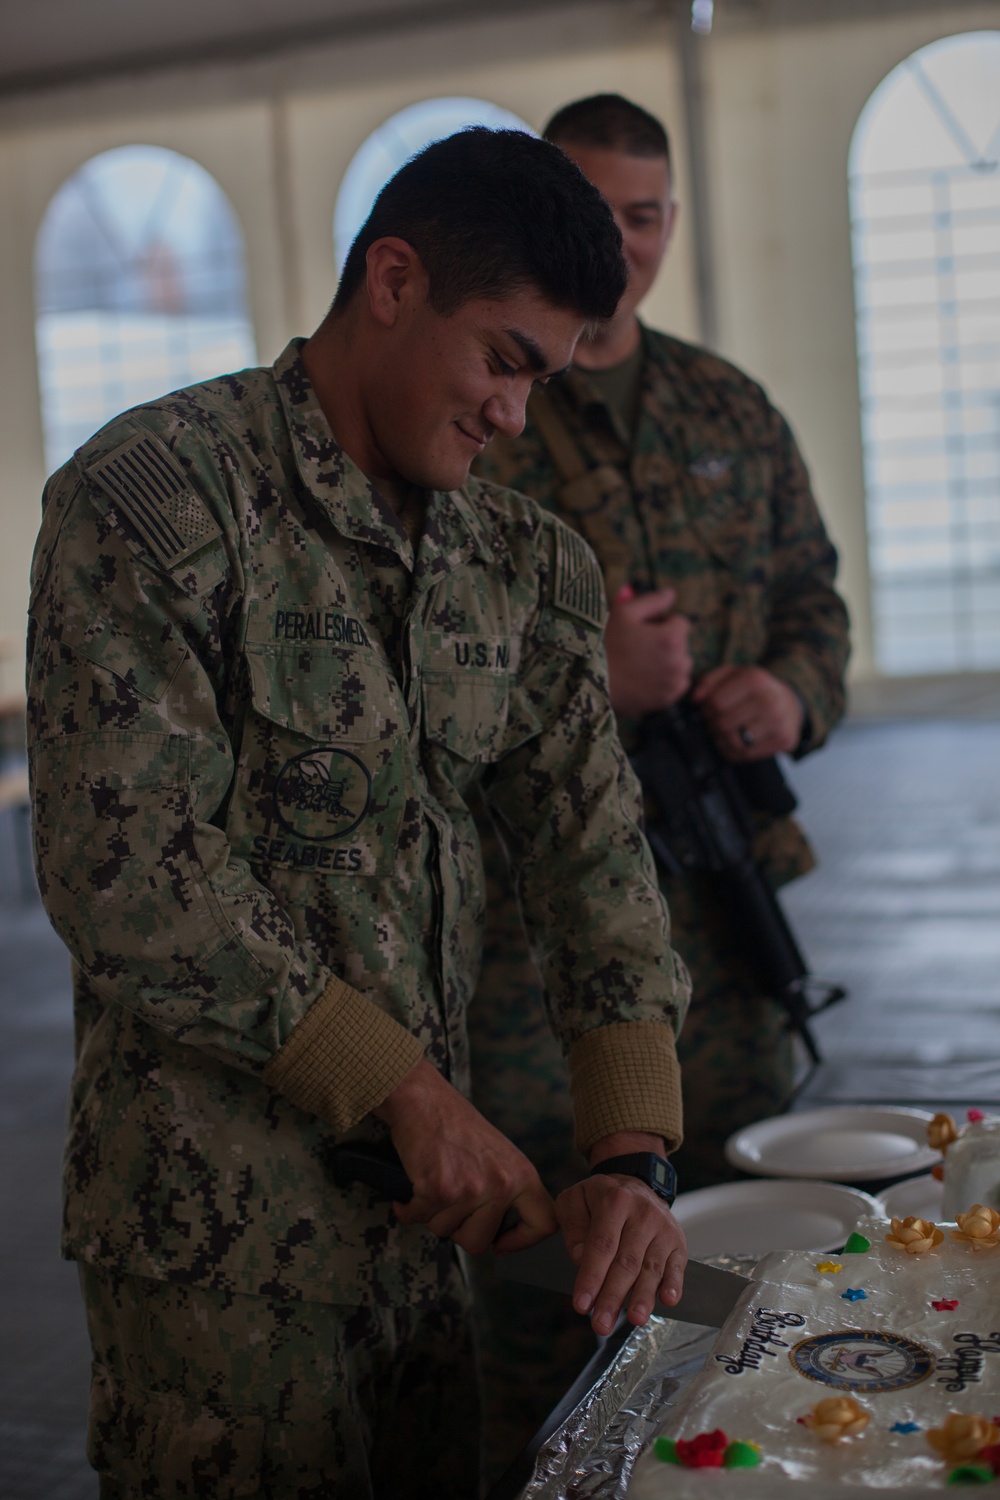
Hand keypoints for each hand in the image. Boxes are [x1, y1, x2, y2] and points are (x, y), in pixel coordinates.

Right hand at [373, 1059, 556, 1253]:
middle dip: (458, 1229)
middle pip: (479, 1242)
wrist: (424, 1100)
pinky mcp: (438, 1189)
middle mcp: (501, 1184)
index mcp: (522, 1174)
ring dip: (432, 1214)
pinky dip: (408, 1208)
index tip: (502, 1244)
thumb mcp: (499, 1154)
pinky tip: (413, 1187)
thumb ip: (508, 1189)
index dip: (523, 1241)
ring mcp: (470, 1189)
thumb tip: (504, 1235)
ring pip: (445, 1231)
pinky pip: (418, 1218)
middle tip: (450, 1202)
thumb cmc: (456, 1125)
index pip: (544, 1223)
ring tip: (434, 1182)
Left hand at [556, 1132, 686, 1334]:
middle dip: (613, 1296)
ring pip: (651, 1267)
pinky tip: (668, 1301)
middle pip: (627, 1261)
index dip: (592, 1277)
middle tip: (601, 1324)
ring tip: (635, 1319)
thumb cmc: (600, 1199)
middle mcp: (642, 1213)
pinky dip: (674, 1284)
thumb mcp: (575, 1200)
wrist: (634, 1183)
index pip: (602, 1245)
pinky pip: (677, 1265)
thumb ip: (573, 1227)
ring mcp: (662, 1228)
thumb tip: (580, 1258)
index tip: (582, 1305)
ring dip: (643, 1296)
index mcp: (614, 1201)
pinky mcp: (677, 1241)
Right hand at [605, 585, 692, 715]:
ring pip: (681, 664)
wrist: (587, 680)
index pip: (680, 622)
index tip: (642, 628)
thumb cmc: (604, 643)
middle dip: (666, 641)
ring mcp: (673, 683)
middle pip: (681, 644)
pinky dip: (666, 680)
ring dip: (669, 660)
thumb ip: (652, 601)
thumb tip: (672, 594)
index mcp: (672, 638)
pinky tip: (645, 676)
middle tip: (638, 645)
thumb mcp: (624, 612)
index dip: (662, 622)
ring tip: (641, 662)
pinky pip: (676, 685)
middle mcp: (678, 662)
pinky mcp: (666, 700)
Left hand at [692, 664, 803, 761]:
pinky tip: (737, 742)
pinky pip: (748, 755)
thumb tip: (695, 698)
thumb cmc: (754, 689)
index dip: (707, 708)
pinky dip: (735, 752)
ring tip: (725, 732)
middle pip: (724, 723)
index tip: (710, 709)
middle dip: (714, 725)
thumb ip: (709, 681)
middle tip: (717, 722)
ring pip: (735, 742)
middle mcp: (769, 699)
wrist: (790, 703)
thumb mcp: (733, 675)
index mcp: (754, 679)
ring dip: (723, 740)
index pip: (716, 702)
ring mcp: (779, 721)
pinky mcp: (784, 740)